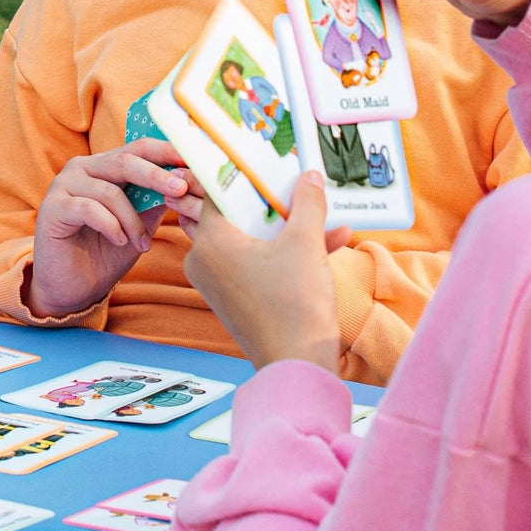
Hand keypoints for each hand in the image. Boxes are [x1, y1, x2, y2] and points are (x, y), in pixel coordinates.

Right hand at [25, 140, 202, 317]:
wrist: (72, 287)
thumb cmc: (106, 253)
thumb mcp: (139, 225)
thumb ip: (154, 201)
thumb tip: (185, 183)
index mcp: (104, 166)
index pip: (138, 148)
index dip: (166, 152)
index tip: (192, 164)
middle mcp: (82, 168)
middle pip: (125, 161)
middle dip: (156, 175)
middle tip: (180, 190)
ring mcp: (63, 185)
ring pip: (109, 191)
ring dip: (132, 221)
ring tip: (141, 243)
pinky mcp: (52, 207)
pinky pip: (89, 209)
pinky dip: (110, 226)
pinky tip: (118, 241)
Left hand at [180, 173, 347, 370]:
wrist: (296, 366)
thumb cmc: (294, 305)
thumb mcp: (306, 244)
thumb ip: (307, 204)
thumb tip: (309, 176)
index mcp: (210, 240)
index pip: (214, 193)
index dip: (240, 177)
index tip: (261, 165)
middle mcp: (202, 259)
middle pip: (232, 216)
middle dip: (267, 204)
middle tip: (293, 189)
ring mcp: (214, 282)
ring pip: (248, 241)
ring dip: (284, 230)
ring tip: (322, 219)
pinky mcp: (230, 299)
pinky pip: (253, 264)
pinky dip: (281, 255)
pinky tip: (328, 245)